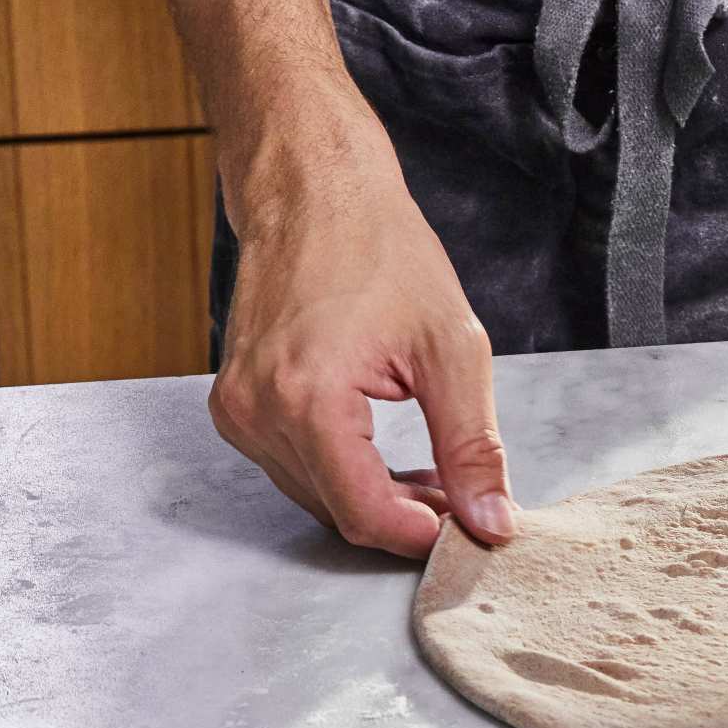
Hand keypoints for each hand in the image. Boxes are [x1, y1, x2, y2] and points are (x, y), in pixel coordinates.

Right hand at [208, 101, 516, 557]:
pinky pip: (297, 468)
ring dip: (379, 499)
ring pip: (318, 497)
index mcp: (305, 398)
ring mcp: (237, 411)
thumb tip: (492, 522)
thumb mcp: (452, 348)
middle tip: (466, 497)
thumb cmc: (381, 250)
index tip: (472, 529)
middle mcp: (257, 412)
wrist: (314, 191)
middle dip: (408, 518)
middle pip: (340, 513)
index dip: (423, 536)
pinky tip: (390, 456)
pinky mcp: (235, 406)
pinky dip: (346, 474)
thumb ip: (472, 446)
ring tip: (438, 474)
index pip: (364, 514)